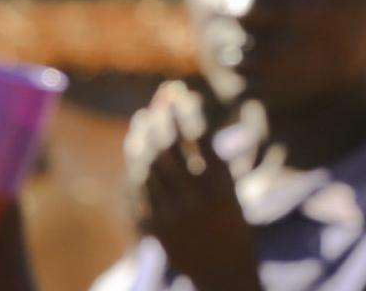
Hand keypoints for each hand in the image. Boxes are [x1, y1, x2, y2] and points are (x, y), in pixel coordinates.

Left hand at [125, 81, 262, 290]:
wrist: (222, 272)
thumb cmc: (229, 223)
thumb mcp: (229, 189)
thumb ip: (208, 157)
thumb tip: (182, 111)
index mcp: (222, 186)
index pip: (198, 135)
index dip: (186, 110)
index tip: (181, 93)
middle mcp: (196, 198)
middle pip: (169, 145)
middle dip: (161, 118)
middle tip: (159, 102)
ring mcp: (172, 212)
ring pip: (147, 163)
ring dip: (143, 136)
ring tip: (143, 118)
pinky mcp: (154, 225)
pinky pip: (138, 186)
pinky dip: (135, 161)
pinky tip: (136, 147)